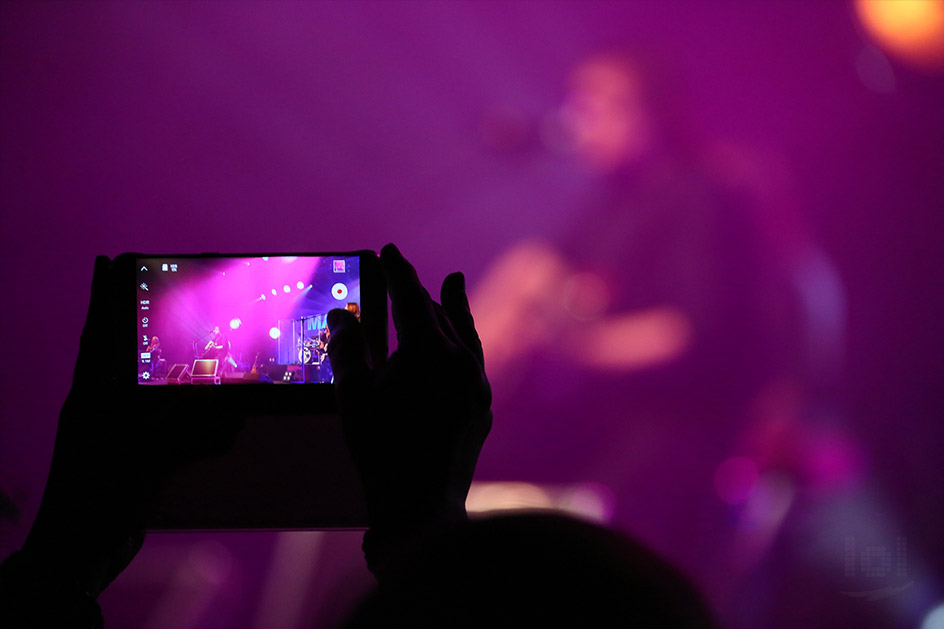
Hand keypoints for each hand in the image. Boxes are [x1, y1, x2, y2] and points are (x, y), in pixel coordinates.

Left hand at [16, 257, 239, 599]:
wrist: (81, 552)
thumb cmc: (103, 493)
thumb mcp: (150, 448)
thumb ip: (195, 421)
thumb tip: (237, 400)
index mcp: (92, 395)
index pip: (99, 332)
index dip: (102, 295)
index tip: (105, 259)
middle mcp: (102, 408)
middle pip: (131, 357)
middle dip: (152, 334)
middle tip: (176, 305)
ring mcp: (117, 435)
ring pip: (155, 395)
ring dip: (182, 386)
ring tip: (210, 373)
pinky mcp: (134, 461)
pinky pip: (169, 432)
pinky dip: (194, 428)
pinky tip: (221, 427)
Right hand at [327, 244, 491, 572]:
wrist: (419, 505)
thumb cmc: (379, 448)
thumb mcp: (353, 394)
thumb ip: (347, 348)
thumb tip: (341, 316)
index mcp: (428, 350)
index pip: (410, 298)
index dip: (397, 272)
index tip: (388, 251)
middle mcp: (459, 360)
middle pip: (437, 313)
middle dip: (417, 291)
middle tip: (401, 272)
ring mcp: (476, 384)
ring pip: (464, 334)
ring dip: (452, 308)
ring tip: (452, 283)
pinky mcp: (482, 406)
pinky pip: (473, 361)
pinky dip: (463, 342)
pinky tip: (459, 343)